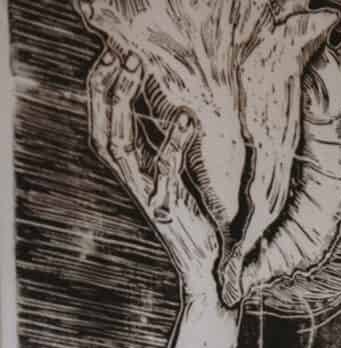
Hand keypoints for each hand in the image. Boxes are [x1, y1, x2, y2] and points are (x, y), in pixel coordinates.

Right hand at [87, 49, 220, 302]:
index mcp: (133, 172)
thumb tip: (173, 105)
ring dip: (125, 102)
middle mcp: (132, 182)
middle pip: (103, 129)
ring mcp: (147, 196)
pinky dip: (173, 142)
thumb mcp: (182, 178)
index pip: (104, 124)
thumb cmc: (201, 221)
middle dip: (106, 88)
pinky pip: (165, 171)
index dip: (102, 89)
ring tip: (136, 68)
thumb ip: (170, 147)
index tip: (111, 53)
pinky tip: (187, 118)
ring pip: (120, 145)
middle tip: (120, 53)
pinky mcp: (169, 211)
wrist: (210, 273)